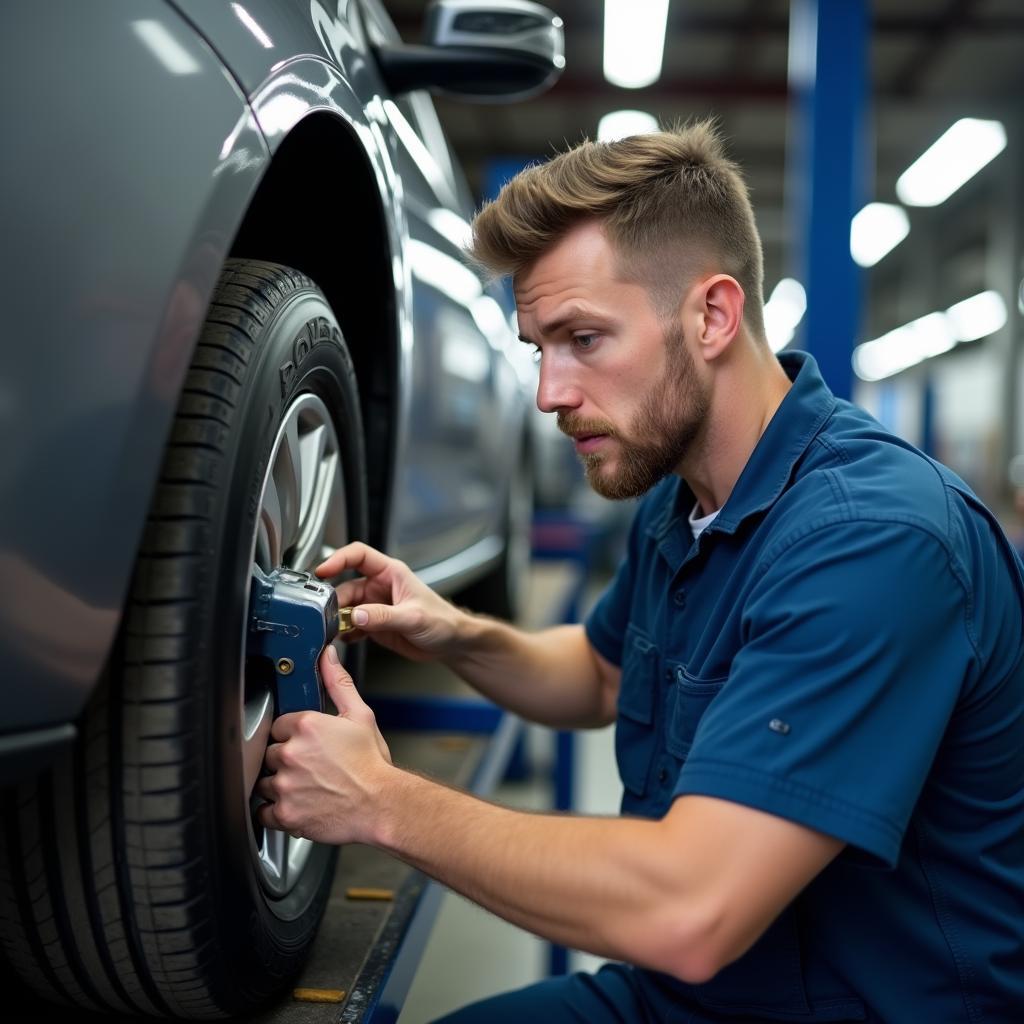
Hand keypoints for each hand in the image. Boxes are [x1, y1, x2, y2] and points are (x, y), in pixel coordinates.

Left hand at [255, 645, 392, 845]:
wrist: (382, 805)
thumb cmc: (372, 764)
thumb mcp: (360, 715)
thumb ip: (338, 682)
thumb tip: (327, 656)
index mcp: (306, 726)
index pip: (278, 724)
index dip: (291, 734)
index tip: (305, 744)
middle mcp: (291, 754)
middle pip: (269, 752)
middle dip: (285, 759)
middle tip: (309, 766)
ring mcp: (285, 785)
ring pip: (264, 781)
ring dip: (279, 784)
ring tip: (304, 786)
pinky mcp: (285, 813)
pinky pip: (264, 811)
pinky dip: (276, 810)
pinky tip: (296, 804)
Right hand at [316, 541, 465, 661]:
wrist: (451, 643)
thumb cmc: (442, 621)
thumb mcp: (413, 617)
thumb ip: (383, 616)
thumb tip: (356, 615)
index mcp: (390, 573)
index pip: (358, 555)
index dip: (338, 559)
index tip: (322, 570)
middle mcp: (379, 586)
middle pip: (346, 585)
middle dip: (333, 599)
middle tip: (325, 614)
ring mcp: (374, 605)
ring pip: (345, 607)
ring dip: (336, 618)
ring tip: (331, 629)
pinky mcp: (373, 624)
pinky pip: (350, 625)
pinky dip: (343, 632)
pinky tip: (343, 640)